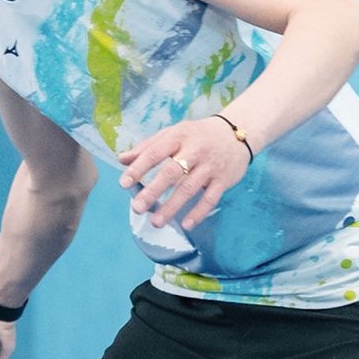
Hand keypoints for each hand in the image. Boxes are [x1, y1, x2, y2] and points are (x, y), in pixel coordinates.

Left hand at [119, 114, 248, 234]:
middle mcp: (195, 150)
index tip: (123, 184)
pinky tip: (186, 224)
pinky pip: (210, 198)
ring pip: (189, 188)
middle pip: (171, 172)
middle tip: (137, 208)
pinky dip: (199, 212)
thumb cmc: (198, 135)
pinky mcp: (224, 179)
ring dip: (172, 206)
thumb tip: (122, 160)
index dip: (138, 168)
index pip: (155, 152)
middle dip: (152, 191)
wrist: (236, 133)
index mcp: (179, 136)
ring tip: (156, 222)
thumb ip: (147, 146)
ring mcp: (210, 166)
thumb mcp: (173, 133)